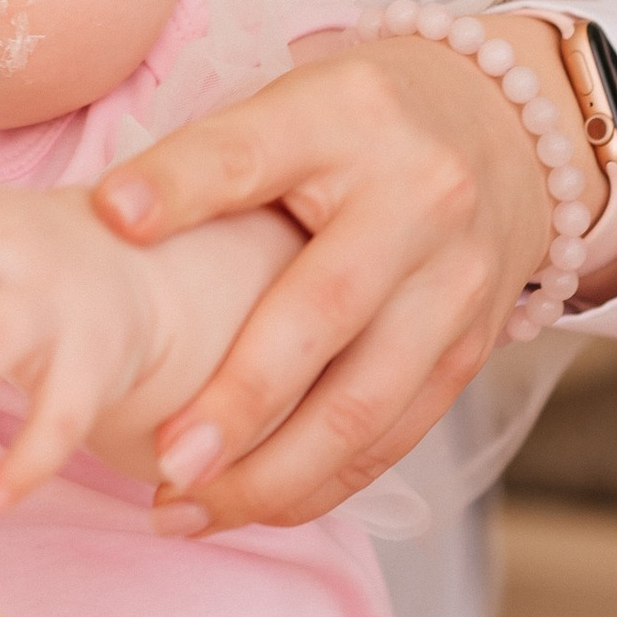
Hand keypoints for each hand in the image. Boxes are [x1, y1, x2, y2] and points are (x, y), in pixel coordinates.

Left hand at [89, 29, 586, 528]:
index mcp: (348, 118)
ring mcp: (454, 280)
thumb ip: (209, 160)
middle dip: (241, 401)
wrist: (510, 131)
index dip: (181, 184)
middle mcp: (416, 198)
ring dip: (272, 475)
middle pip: (324, 310)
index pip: (252, 151)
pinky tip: (249, 506)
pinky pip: (394, 435)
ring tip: (184, 510)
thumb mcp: (290, 106)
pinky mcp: (472, 346)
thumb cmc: (360, 127)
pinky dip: (319, 484)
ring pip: (366, 402)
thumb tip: (106, 218)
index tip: (111, 218)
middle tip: (166, 463)